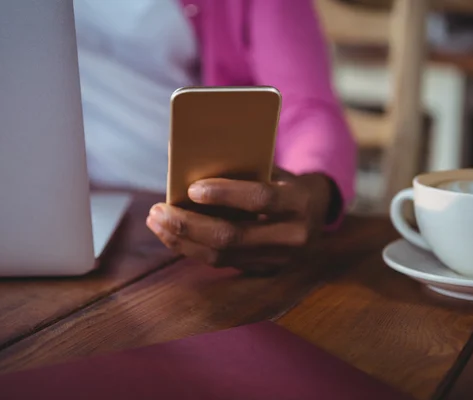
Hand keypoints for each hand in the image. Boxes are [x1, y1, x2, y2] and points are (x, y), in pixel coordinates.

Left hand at [146, 168, 338, 273]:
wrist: (316, 213)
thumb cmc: (284, 182)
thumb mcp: (273, 170)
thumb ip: (243, 170)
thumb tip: (190, 166)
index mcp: (300, 202)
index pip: (261, 200)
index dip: (225, 194)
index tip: (192, 189)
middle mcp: (293, 237)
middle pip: (232, 236)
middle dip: (189, 224)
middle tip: (158, 210)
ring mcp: (279, 259)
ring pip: (222, 256)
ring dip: (182, 240)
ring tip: (157, 222)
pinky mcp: (263, 271)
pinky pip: (220, 264)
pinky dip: (192, 249)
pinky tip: (171, 235)